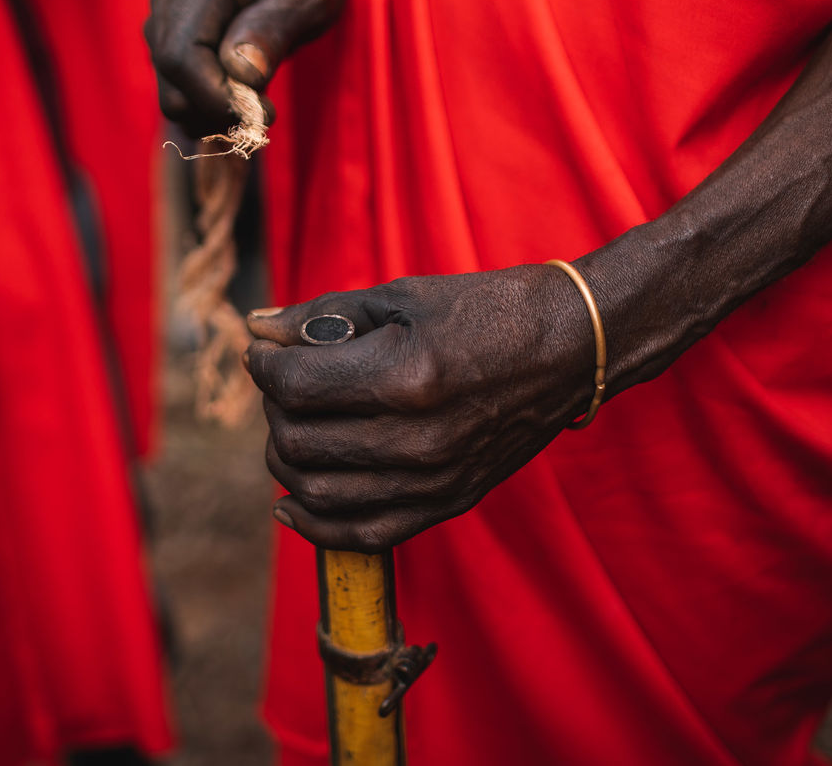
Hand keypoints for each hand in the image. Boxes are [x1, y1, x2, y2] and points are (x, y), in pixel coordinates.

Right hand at [145, 0, 348, 137]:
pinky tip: (243, 90)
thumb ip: (273, 29)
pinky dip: (209, 106)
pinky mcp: (168, 37)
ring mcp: (164, 18)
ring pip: (171, 93)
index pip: (182, 57)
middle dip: (217, 110)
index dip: (215, 98)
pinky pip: (178, 90)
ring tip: (259, 97)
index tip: (265, 112)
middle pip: (170, 80)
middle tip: (267, 110)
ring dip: (214, 113)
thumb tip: (240, 73)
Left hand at [243, 266, 598, 551]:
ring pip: (318, 492)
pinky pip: (363, 533)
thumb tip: (258, 327)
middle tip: (283, 382)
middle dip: (273, 408)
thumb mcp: (403, 297)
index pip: (294, 386)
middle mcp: (417, 438)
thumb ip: (325, 316)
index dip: (263, 365)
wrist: (572, 348)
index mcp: (405, 376)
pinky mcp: (448, 502)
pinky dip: (317, 525)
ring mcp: (434, 479)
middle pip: (298, 441)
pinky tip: (291, 504)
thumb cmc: (489, 310)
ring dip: (286, 461)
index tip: (263, 351)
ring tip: (292, 428)